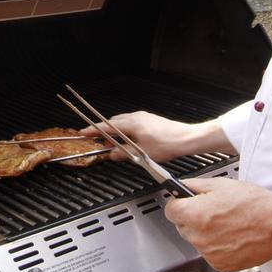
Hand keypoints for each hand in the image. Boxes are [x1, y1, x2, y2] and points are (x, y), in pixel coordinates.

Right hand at [78, 111, 222, 161]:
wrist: (186, 138)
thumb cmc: (168, 144)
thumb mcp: (143, 153)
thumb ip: (124, 153)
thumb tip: (112, 154)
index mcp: (132, 123)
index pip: (108, 126)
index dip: (94, 130)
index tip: (84, 132)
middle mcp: (136, 117)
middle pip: (113, 122)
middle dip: (103, 130)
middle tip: (96, 139)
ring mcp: (143, 116)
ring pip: (122, 121)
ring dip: (115, 130)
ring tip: (111, 141)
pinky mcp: (149, 119)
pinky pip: (131, 121)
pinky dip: (124, 128)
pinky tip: (127, 137)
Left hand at [164, 177, 271, 271]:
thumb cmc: (254, 204)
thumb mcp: (221, 184)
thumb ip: (194, 185)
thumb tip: (181, 186)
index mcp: (195, 215)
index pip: (170, 210)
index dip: (178, 203)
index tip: (185, 202)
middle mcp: (199, 237)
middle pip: (182, 225)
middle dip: (192, 217)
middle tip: (212, 210)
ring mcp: (209, 253)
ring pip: (195, 240)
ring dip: (204, 232)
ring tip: (225, 222)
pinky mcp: (220, 264)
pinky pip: (208, 252)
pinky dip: (215, 245)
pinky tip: (230, 234)